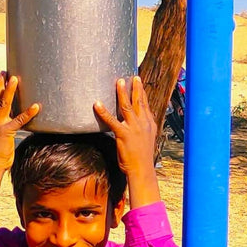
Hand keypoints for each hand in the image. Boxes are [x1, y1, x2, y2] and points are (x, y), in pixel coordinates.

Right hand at [0, 73, 39, 173]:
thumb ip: (2, 127)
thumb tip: (13, 122)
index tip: (1, 76)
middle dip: (1, 84)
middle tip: (6, 72)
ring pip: (4, 104)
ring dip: (10, 91)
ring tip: (16, 79)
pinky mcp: (4, 133)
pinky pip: (18, 120)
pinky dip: (28, 113)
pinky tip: (36, 106)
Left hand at [94, 77, 159, 207]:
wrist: (142, 169)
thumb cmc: (142, 157)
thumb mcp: (147, 140)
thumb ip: (142, 129)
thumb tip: (137, 124)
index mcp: (149, 125)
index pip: (145, 105)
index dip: (142, 93)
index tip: (139, 82)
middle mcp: (143, 124)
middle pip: (139, 102)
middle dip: (135, 88)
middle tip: (132, 77)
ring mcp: (134, 128)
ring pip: (127, 106)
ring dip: (122, 93)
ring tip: (119, 82)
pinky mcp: (123, 134)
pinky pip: (111, 121)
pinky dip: (103, 112)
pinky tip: (97, 104)